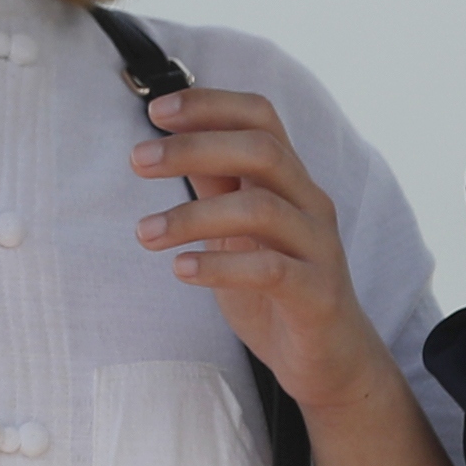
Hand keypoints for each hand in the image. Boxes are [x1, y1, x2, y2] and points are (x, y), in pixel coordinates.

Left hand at [128, 84, 416, 431]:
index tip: (155, 111)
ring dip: (193, 215)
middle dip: (194, 147)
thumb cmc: (276, 288)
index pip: (260, 117)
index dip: (211, 104)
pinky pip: (270, 270)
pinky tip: (180, 270)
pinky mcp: (318, 295)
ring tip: (144, 232)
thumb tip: (169, 142)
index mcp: (290, 181)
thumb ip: (216, 186)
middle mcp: (311, 204)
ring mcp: (319, 249)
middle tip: (136, 161)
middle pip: (263, 150)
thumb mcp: (237, 230)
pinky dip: (219, 265)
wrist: (329, 360)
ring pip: (262, 209)